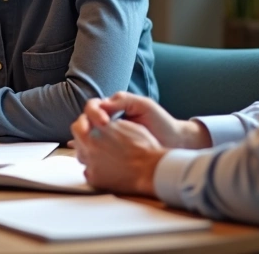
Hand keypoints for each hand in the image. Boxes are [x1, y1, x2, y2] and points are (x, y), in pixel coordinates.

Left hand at [71, 110, 164, 196]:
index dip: (85, 124)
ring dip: (88, 153)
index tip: (89, 126)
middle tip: (94, 140)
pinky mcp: (94, 178)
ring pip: (81, 156)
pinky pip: (87, 172)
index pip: (80, 123)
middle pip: (77, 138)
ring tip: (103, 155)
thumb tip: (101, 122)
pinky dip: (94, 169)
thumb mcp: (126, 126)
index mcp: (98, 129)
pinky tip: (105, 168)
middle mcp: (90, 145)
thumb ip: (109, 124)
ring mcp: (90, 163)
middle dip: (83, 137)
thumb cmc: (144, 147)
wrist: (151, 169)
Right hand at [85, 92, 210, 148]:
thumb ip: (123, 100)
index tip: (104, 122)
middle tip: (91, 136)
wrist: (174, 140)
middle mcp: (108, 122)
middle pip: (85, 121)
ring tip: (87, 149)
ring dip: (83, 142)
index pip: (93, 106)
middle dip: (85, 127)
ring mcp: (108, 137)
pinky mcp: (111, 152)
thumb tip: (102, 104)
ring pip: (86, 137)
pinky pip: (95, 151)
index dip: (93, 113)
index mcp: (113, 108)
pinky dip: (90, 153)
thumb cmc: (160, 121)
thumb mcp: (144, 105)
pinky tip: (90, 158)